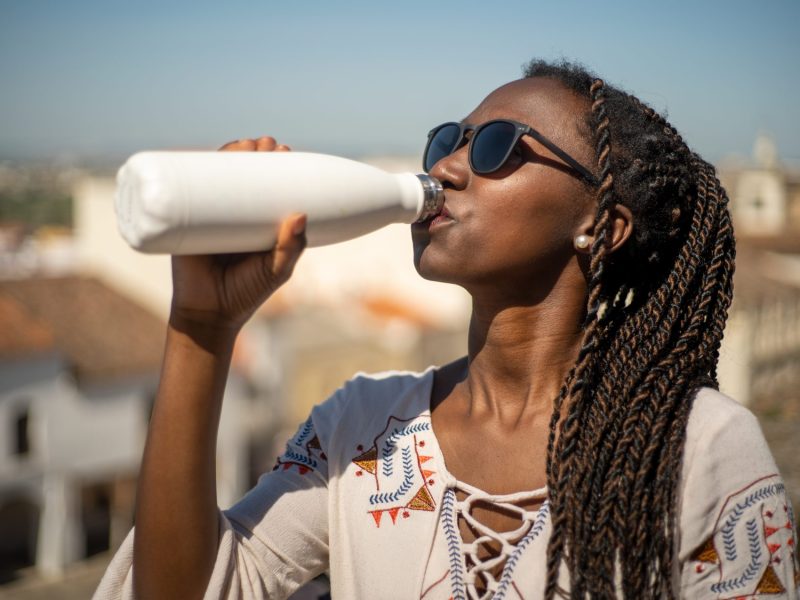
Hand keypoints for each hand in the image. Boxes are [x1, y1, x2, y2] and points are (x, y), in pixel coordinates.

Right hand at [169, 137, 305, 336]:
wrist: (208, 314)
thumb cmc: (246, 293)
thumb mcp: (276, 270)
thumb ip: (290, 248)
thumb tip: (301, 215)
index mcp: (259, 221)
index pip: (270, 184)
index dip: (277, 164)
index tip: (285, 151)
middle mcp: (235, 213)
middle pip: (244, 173)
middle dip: (256, 151)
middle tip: (268, 145)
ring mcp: (209, 214)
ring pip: (218, 175)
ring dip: (231, 152)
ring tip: (245, 145)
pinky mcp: (184, 219)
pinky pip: (185, 190)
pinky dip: (192, 167)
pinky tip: (202, 152)